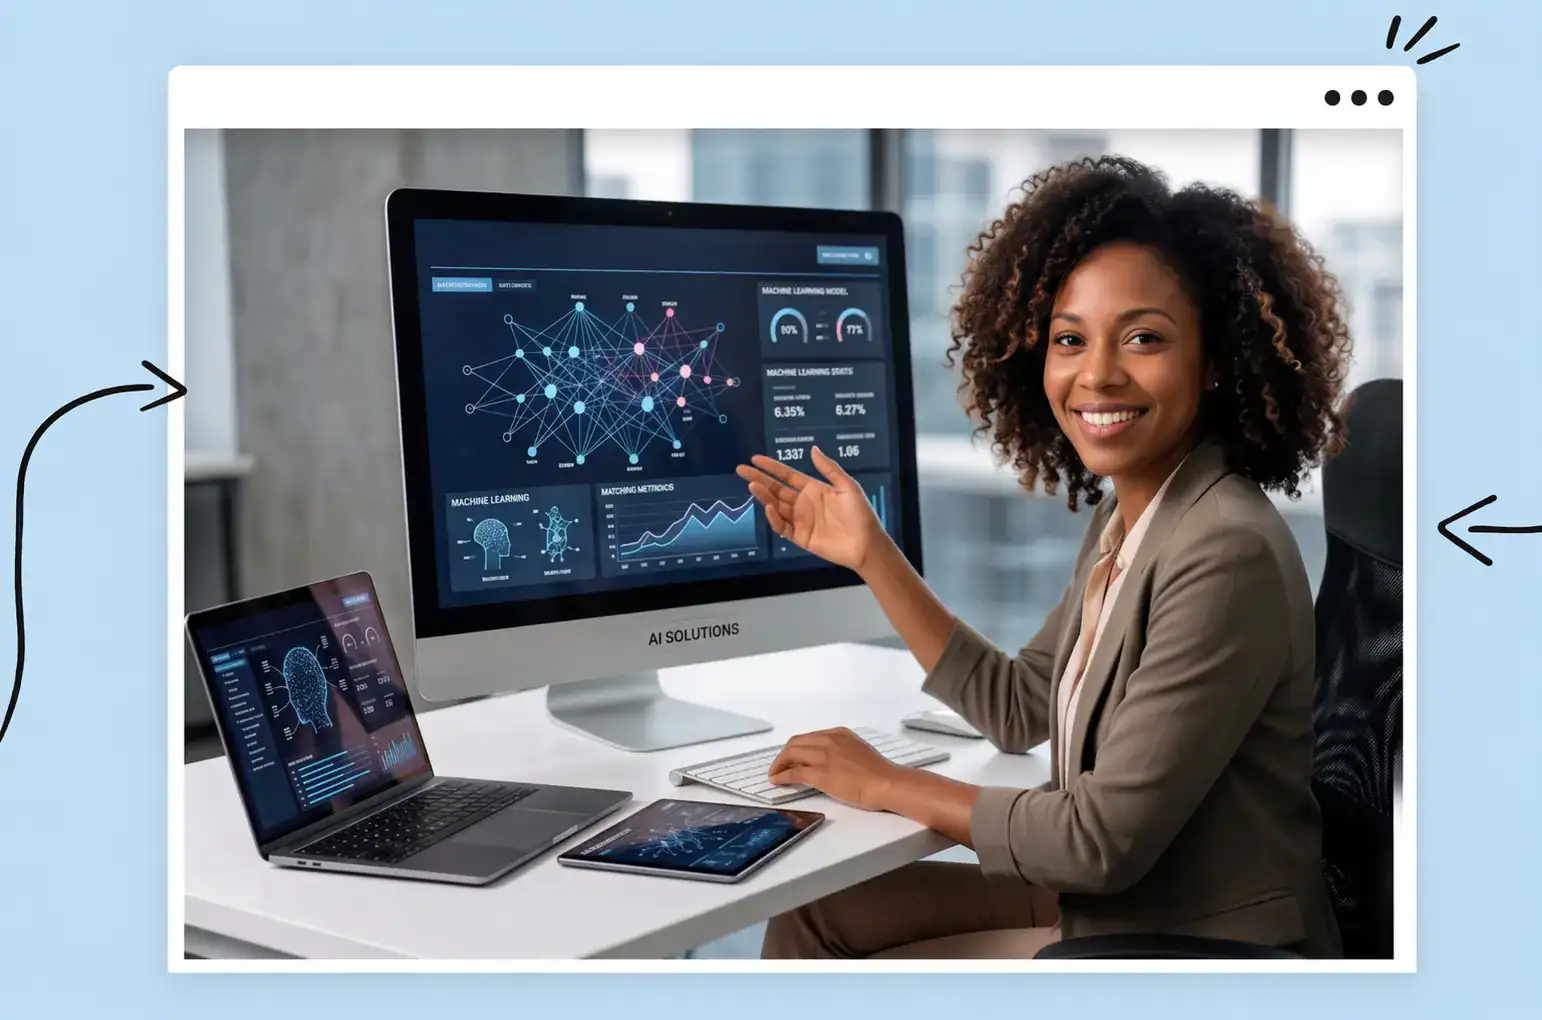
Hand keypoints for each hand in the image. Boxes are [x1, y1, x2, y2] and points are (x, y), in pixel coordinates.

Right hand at [736, 447, 884, 572]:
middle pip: (776, 489)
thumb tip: (812, 448)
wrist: (866, 543)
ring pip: (776, 506)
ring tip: (753, 486)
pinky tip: (770, 508)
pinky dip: (774, 518)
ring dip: (764, 496)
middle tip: (741, 470)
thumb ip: (829, 468)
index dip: (772, 467)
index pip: (787, 475)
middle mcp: (804, 503)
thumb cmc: (860, 514)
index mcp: (814, 489)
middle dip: (759, 479)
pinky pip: (783, 526)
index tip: (755, 459)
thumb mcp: (848, 486)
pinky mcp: (800, 537)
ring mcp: (801, 520)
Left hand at [767, 727, 902, 810]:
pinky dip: (781, 775)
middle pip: (796, 743)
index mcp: (838, 733)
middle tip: (779, 765)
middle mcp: (828, 740)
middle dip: (784, 754)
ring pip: (791, 754)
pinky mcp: (819, 773)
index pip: (809, 737)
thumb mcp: (858, 751)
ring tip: (774, 773)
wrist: (886, 782)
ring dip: (779, 764)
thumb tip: (832, 761)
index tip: (792, 756)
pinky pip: (793, 772)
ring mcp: (823, 756)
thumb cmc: (879, 772)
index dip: (797, 747)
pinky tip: (777, 780)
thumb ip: (843, 751)